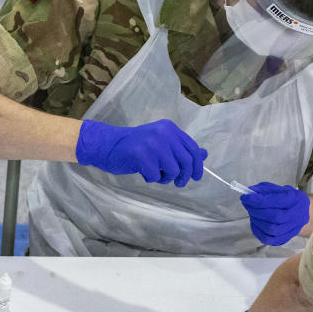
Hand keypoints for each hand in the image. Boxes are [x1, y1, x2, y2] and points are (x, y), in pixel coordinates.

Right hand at [75, 119, 206, 185]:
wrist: (108, 145)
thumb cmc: (137, 146)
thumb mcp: (162, 143)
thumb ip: (181, 149)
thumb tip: (204, 154)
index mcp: (170, 129)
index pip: (192, 149)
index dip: (197, 165)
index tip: (195, 176)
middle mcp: (164, 133)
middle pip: (186, 161)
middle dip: (184, 176)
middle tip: (178, 183)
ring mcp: (153, 143)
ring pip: (173, 170)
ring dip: (165, 178)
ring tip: (155, 173)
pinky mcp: (142, 155)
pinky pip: (155, 176)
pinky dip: (151, 178)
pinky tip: (143, 171)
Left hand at [240, 182, 310, 245]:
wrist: (303, 214)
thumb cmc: (290, 200)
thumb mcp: (281, 189)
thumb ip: (266, 189)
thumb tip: (250, 191)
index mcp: (296, 200)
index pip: (276, 201)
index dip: (259, 200)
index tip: (246, 197)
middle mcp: (296, 215)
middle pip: (274, 217)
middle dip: (256, 210)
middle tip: (247, 204)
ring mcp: (292, 229)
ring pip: (271, 229)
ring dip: (256, 220)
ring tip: (252, 213)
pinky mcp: (285, 238)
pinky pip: (269, 239)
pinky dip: (258, 231)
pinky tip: (255, 223)